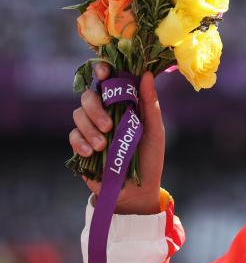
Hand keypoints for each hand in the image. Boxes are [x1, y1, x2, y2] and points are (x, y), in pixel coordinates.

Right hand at [68, 62, 165, 214]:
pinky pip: (73, 136)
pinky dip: (80, 143)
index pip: (109, 82)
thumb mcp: (154, 130)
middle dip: (95, 108)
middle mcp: (106, 113)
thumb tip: (145, 74)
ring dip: (89, 128)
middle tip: (108, 125)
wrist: (138, 191)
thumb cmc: (150, 158)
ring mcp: (91, 129)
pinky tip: (91, 153)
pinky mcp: (81, 147)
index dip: (103, 72)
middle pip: (88, 96)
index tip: (104, 72)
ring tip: (103, 146)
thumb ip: (149, 103)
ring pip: (78, 115)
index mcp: (124, 105)